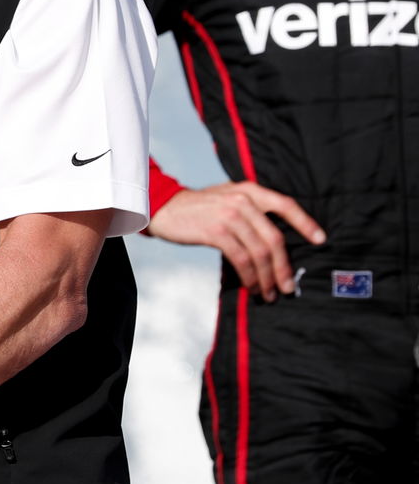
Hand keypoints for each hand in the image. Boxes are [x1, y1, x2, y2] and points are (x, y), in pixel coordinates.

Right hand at [147, 182, 323, 300]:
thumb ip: (250, 209)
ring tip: (269, 293)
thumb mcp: (227, 197)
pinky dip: (250, 277)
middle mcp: (242, 200)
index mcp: (249, 190)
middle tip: (288, 287)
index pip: (285, 205)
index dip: (305, 223)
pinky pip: (241, 259)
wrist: (162, 207)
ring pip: (259, 252)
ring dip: (267, 277)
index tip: (321, 240)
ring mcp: (229, 216)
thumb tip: (274, 241)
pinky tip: (251, 286)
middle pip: (274, 238)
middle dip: (283, 267)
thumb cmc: (197, 208)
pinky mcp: (216, 232)